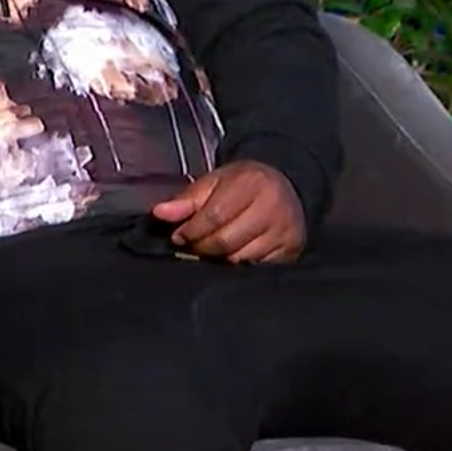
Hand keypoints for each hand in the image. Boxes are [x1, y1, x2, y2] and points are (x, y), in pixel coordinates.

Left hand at [151, 161, 307, 264]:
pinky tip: (232, 256)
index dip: (191, 230)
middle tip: (193, 245)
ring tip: (212, 249)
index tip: (178, 236)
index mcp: (251, 184)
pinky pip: (257, 268)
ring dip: (219, 259)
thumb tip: (159, 213)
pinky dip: (239, 265)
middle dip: (202, 247)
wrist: (287, 187)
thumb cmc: (242, 185)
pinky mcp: (292, 251)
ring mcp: (285, 232)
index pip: (214, 216)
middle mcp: (273, 208)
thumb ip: (187, 199)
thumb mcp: (213, 182)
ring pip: (240, 259)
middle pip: (226, 241)